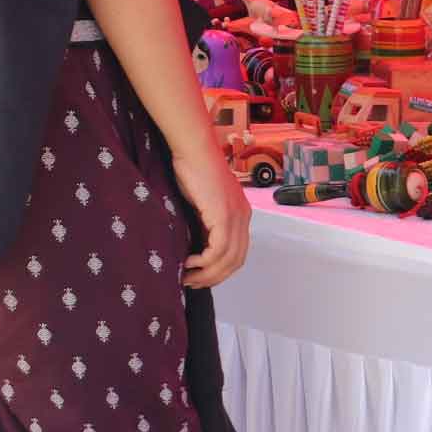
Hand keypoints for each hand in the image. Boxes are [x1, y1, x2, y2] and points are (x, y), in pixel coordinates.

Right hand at [172, 144, 251, 288]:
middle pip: (236, 261)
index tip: (201, 276)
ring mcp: (235, 216)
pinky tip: (188, 262)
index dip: (221, 269)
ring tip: (188, 277)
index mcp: (241, 214)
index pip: (238, 252)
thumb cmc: (193, 167)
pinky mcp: (223, 215)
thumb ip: (204, 221)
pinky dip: (204, 262)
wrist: (193, 147)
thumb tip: (193, 243)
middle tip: (193, 283)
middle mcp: (243, 217)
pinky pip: (218, 250)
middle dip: (214, 277)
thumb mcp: (202, 201)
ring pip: (227, 259)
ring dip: (207, 274)